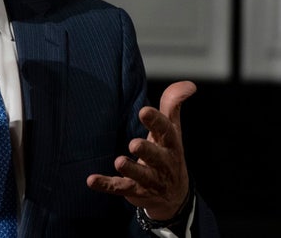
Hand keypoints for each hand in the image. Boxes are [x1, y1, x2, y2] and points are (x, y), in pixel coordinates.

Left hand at [86, 80, 195, 219]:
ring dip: (130, 169)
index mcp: (170, 144)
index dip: (156, 121)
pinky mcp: (135, 191)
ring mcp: (149, 179)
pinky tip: (91, 180)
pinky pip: (120, 188)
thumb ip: (173, 104)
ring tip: (119, 161)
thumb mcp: (172, 129)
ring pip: (140, 176)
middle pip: (156, 157)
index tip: (144, 111)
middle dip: (147, 150)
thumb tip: (189, 84)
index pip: (166, 131)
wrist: (174, 196)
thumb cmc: (168, 152)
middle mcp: (162, 163)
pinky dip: (106, 185)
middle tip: (134, 144)